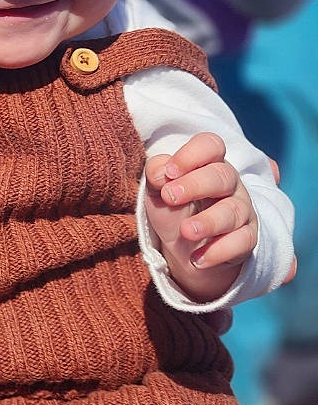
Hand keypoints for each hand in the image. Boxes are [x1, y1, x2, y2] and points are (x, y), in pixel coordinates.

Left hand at [144, 133, 257, 301]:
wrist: (186, 250)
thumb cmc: (174, 210)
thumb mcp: (158, 192)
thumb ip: (156, 175)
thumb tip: (160, 171)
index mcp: (207, 164)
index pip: (210, 145)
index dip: (192, 154)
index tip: (169, 172)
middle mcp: (229, 184)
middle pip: (223, 176)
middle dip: (196, 185)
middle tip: (170, 197)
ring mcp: (241, 211)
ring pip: (233, 211)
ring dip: (209, 221)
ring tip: (186, 232)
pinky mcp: (247, 239)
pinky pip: (242, 242)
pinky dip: (220, 251)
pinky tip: (198, 259)